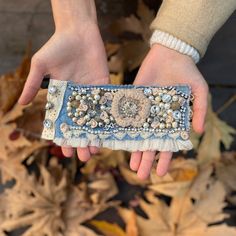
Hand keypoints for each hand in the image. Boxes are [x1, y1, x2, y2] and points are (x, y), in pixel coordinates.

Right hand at [18, 24, 108, 160]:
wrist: (78, 32)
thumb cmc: (57, 46)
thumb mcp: (41, 65)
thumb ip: (33, 84)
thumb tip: (21, 103)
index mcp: (62, 96)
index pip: (64, 121)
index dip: (65, 136)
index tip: (67, 151)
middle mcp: (78, 98)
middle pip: (81, 124)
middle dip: (82, 140)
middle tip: (85, 157)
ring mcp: (92, 93)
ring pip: (95, 118)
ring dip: (96, 134)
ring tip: (97, 150)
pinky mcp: (105, 86)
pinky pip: (108, 104)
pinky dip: (110, 117)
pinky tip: (111, 131)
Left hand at [130, 44, 208, 179]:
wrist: (170, 54)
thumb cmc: (187, 72)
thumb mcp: (199, 90)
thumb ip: (199, 110)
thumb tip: (198, 132)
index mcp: (171, 120)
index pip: (168, 143)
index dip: (165, 158)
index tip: (161, 173)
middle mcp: (156, 118)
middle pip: (151, 143)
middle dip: (147, 159)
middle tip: (141, 175)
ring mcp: (144, 111)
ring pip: (138, 134)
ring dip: (135, 150)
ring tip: (131, 166)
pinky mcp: (133, 100)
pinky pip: (127, 116)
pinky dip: (123, 128)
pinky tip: (118, 140)